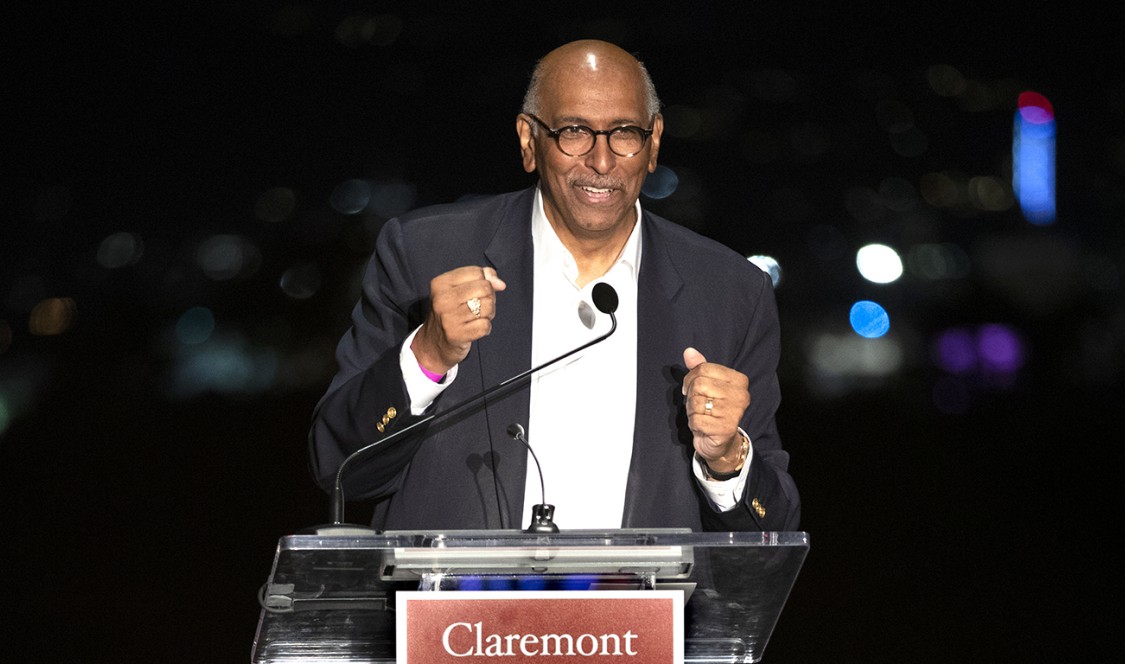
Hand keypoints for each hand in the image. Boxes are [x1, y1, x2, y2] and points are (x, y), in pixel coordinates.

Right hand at [412, 266, 505, 373]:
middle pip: (485, 288)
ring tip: (477, 318)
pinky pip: (485, 326)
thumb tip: (500, 283)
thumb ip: (481, 279)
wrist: (433, 344)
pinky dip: (485, 328)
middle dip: (489, 297)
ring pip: (488, 307)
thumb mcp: (458, 290)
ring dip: (489, 314)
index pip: (476, 272)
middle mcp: (442, 299)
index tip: (478, 292)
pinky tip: (475, 329)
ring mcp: (448, 317)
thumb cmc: (450, 313)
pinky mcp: (456, 334)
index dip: (485, 281)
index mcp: (440, 283)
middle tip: (480, 307)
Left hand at [682, 347, 750, 472]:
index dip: (691, 378)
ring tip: (702, 416)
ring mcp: (735, 412)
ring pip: (696, 402)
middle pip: (699, 384)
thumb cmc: (712, 410)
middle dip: (691, 396)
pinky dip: (693, 424)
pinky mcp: (726, 429)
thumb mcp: (706, 385)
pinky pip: (696, 420)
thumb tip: (688, 351)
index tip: (692, 389)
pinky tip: (703, 427)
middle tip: (698, 405)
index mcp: (739, 380)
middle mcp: (741, 395)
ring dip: (692, 411)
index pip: (704, 368)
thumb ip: (699, 367)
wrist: (720, 441)